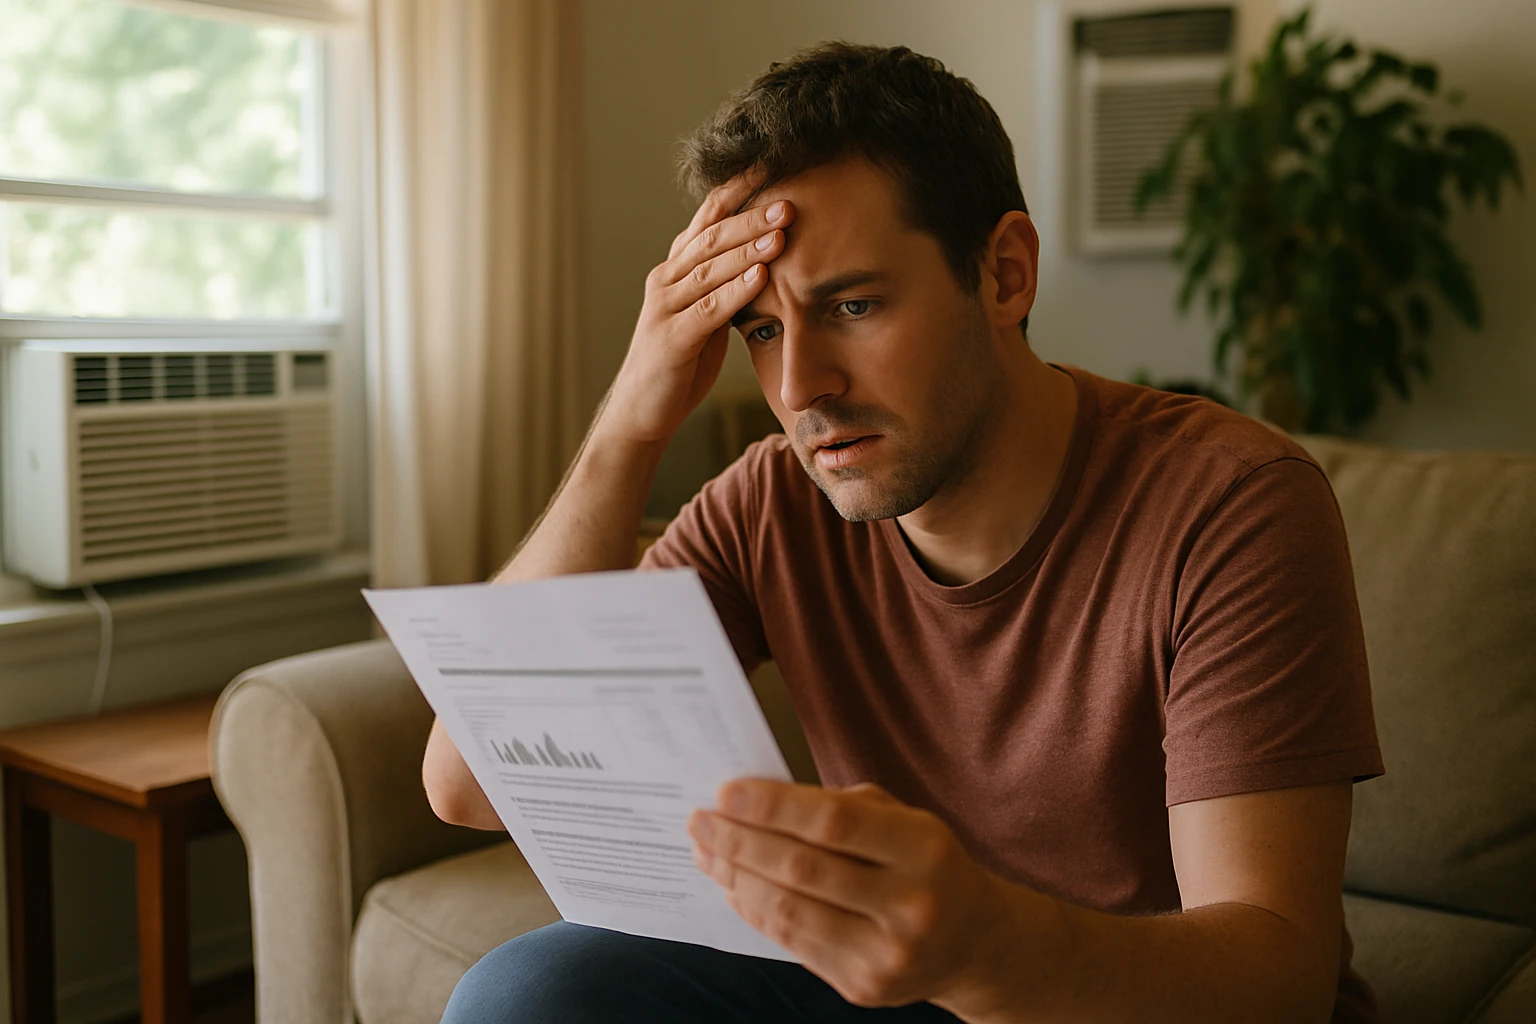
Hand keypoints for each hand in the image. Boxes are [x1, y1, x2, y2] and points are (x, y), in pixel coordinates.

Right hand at [600, 177, 793, 445]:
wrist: (642, 411)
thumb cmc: (680, 363)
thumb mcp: (704, 315)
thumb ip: (723, 284)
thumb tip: (765, 257)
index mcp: (676, 269)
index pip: (708, 218)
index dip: (738, 191)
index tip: (773, 168)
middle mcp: (666, 280)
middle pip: (711, 236)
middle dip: (751, 215)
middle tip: (788, 198)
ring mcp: (665, 308)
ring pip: (709, 268)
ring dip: (748, 247)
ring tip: (781, 230)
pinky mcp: (671, 339)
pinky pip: (708, 310)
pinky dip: (735, 290)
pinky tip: (761, 276)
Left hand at [687, 780, 1026, 1010]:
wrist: (975, 942)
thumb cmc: (928, 865)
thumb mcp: (906, 820)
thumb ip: (842, 808)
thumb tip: (757, 804)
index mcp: (925, 848)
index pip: (834, 824)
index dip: (773, 807)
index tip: (726, 792)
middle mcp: (911, 905)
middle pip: (802, 870)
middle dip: (740, 842)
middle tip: (701, 821)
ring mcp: (888, 955)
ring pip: (790, 912)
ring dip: (737, 878)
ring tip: (708, 852)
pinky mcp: (865, 988)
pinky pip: (793, 944)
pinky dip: (755, 911)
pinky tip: (735, 886)